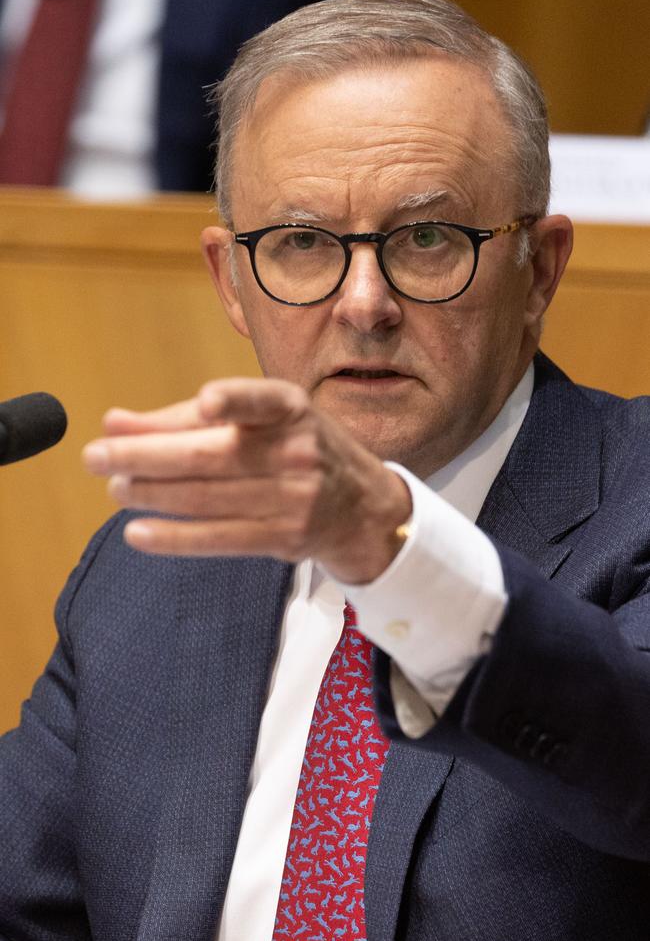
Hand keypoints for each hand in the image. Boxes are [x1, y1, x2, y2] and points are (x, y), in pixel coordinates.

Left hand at [82, 377, 411, 583]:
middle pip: (212, 456)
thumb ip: (185, 420)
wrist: (363, 509)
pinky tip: (138, 532)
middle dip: (146, 456)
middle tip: (96, 456)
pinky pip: (220, 539)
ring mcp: (295, 498)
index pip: (261, 401)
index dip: (236, 401)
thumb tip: (114, 423)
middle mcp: (297, 451)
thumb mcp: (258, 422)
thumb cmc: (297, 450)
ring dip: (152, 495)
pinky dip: (175, 538)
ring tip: (115, 488)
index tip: (206, 402)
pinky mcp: (285, 538)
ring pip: (208, 498)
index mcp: (290, 409)